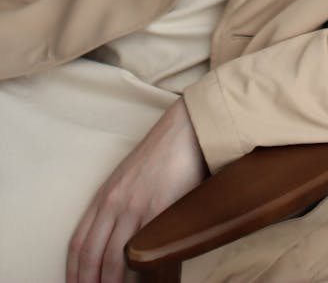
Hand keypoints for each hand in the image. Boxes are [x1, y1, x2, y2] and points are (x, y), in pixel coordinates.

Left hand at [66, 98, 207, 282]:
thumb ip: (118, 205)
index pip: (79, 243)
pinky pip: (144, 247)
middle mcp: (115, 202)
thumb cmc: (162, 154)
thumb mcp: (128, 178)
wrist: (186, 128)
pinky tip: (142, 281)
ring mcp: (136, 206)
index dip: (74, 272)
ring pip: (114, 258)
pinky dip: (139, 270)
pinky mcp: (160, 207)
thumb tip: (117, 240)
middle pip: (92, 256)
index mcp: (105, 195)